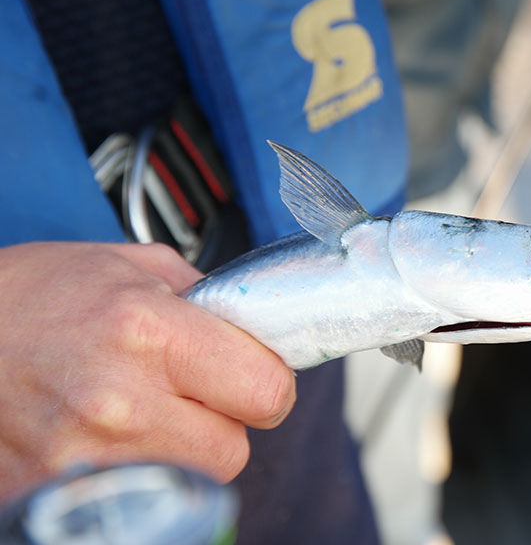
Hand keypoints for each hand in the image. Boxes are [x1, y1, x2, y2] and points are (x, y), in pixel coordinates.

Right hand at [0, 242, 295, 502]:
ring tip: (144, 412)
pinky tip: (111, 439)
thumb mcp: (127, 265)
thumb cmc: (29, 296)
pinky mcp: (56, 494)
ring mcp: (85, 458)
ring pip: (192, 482)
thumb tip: (256, 326)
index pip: (267, 391)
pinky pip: (140, 497)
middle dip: (224, 422)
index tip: (251, 374)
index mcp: (147, 331)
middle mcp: (119, 402)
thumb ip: (205, 296)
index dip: (268, 383)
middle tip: (190, 394)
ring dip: (184, 452)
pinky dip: (139, 474)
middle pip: (234, 451)